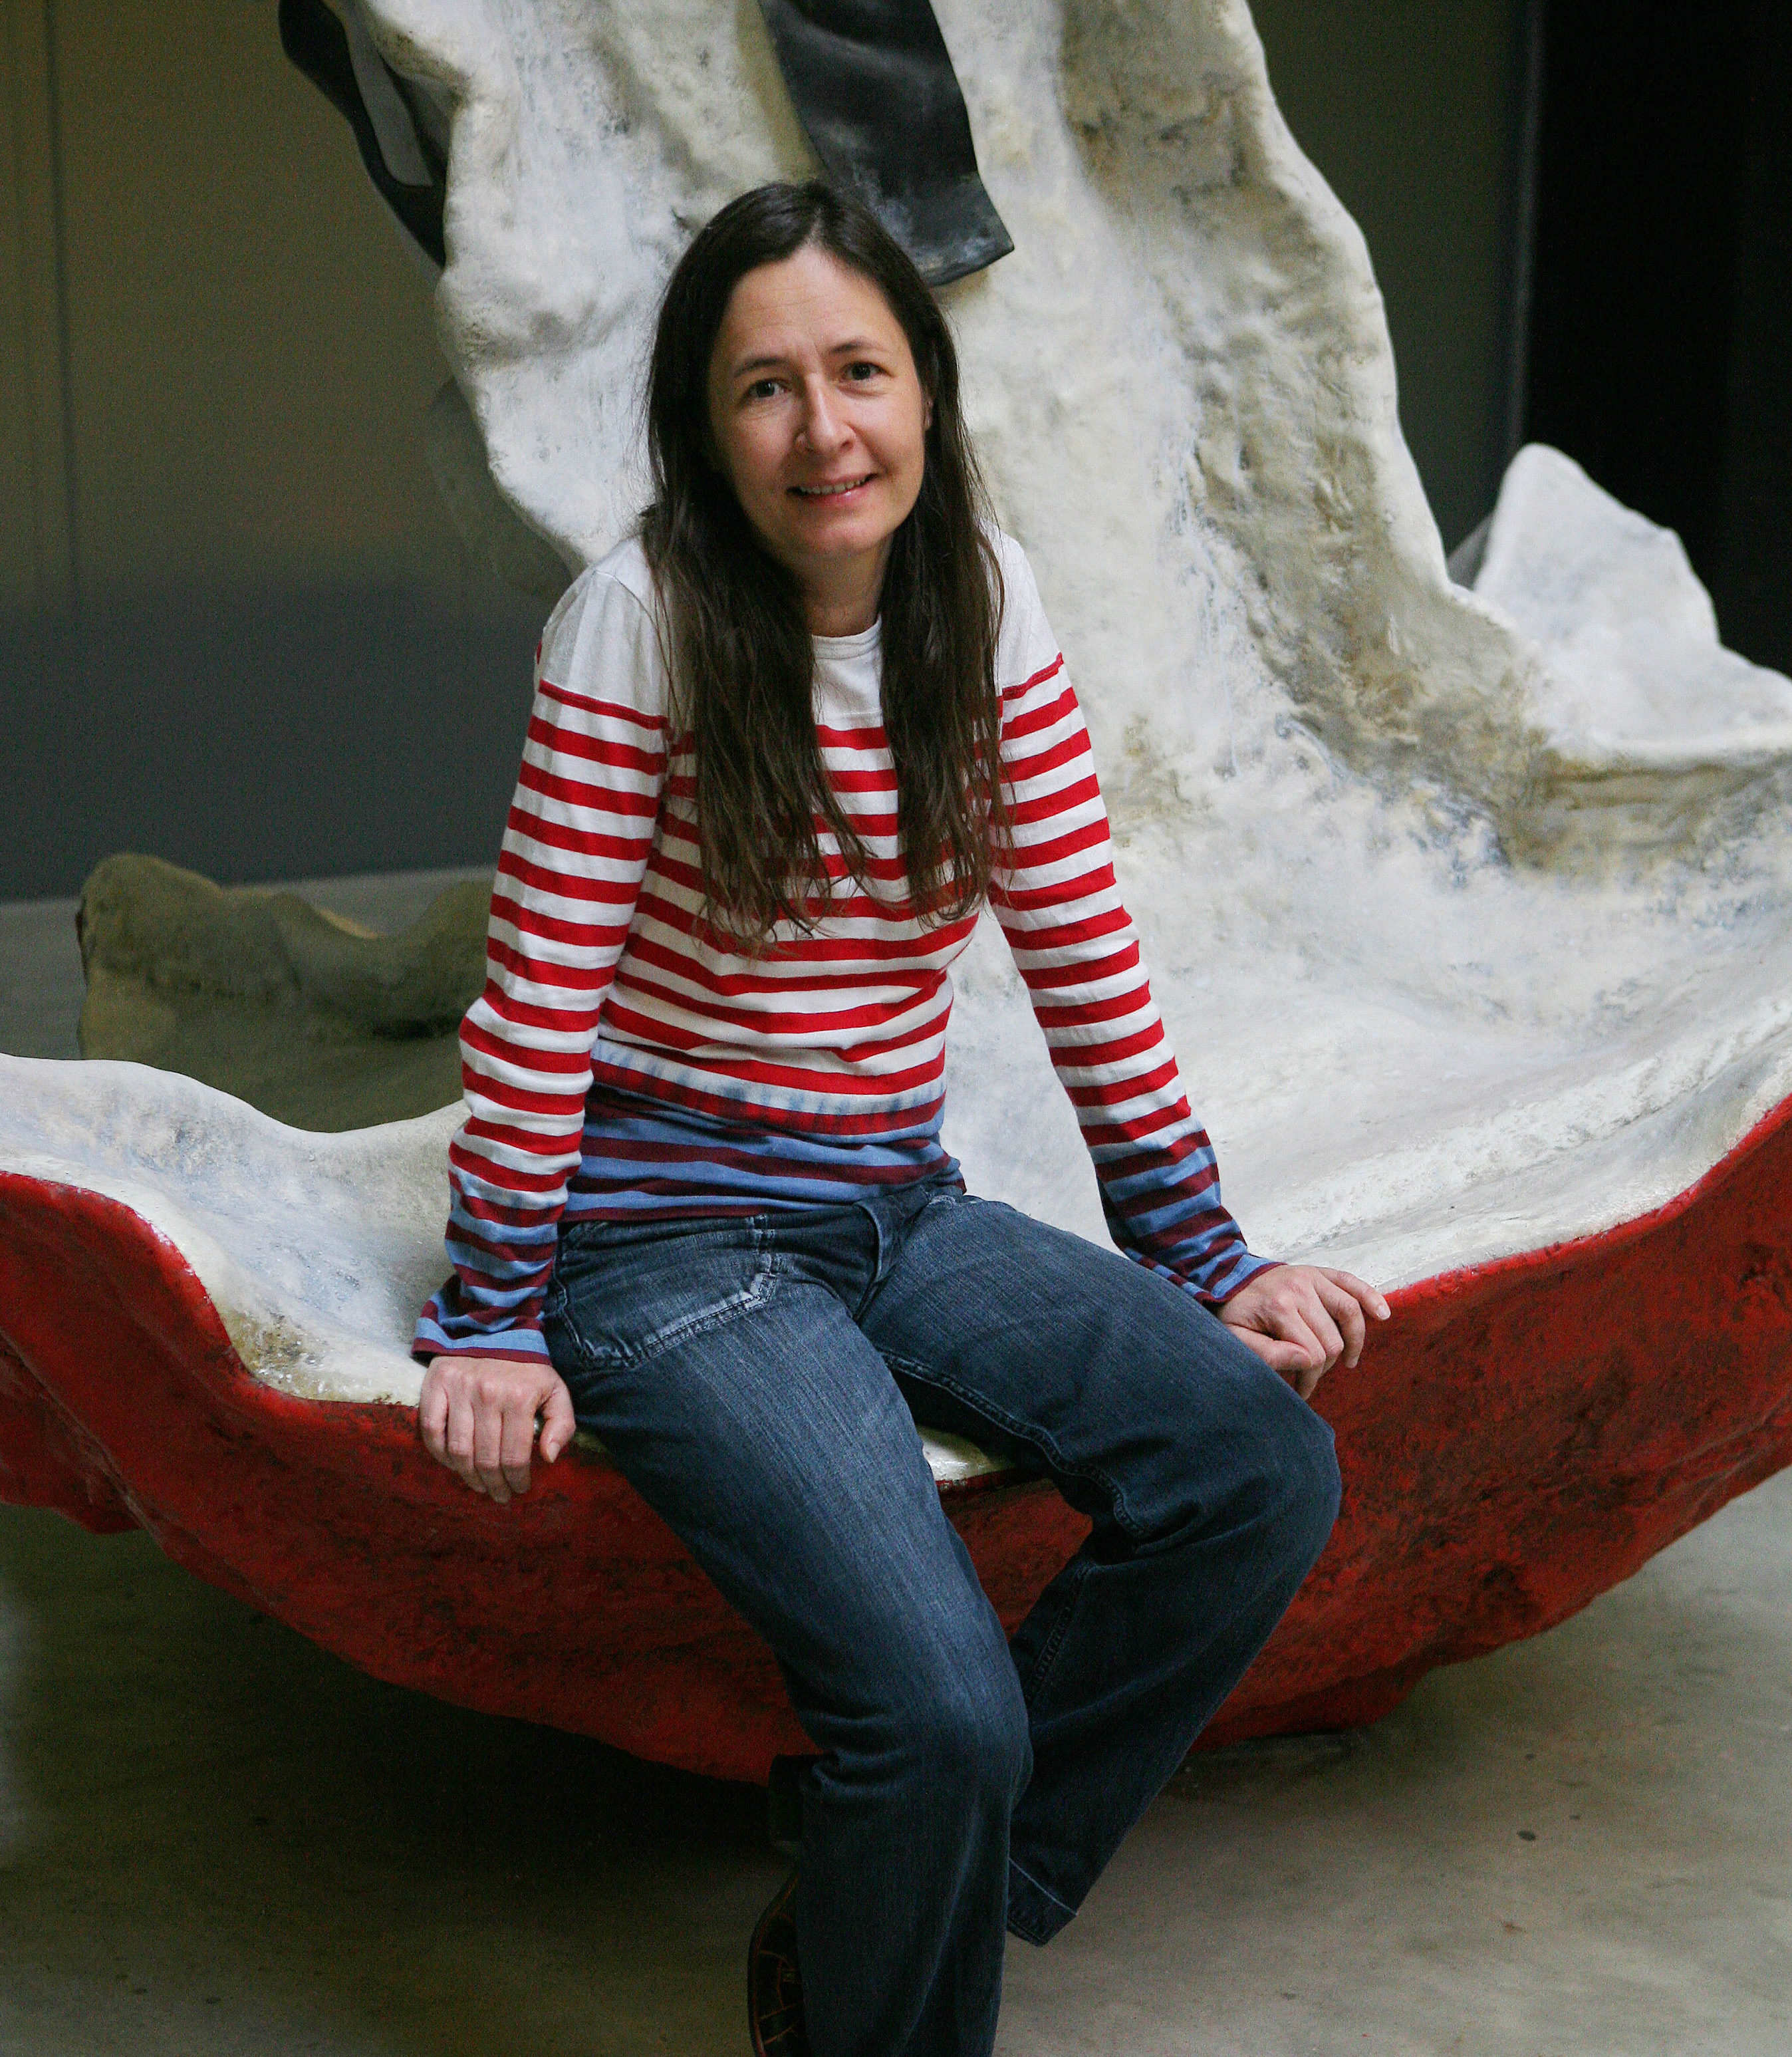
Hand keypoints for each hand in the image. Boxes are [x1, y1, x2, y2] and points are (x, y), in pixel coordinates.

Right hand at [418, 1354, 576, 1504]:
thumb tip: (548, 1458)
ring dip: (468, 1476)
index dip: (517, 1480)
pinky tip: (453, 1464)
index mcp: (520, 1398)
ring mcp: (459, 1390)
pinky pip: (432, 1431)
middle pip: (486, 1459)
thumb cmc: (527, 1367)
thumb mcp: (555, 1389)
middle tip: (499, 1495)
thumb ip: (561, 1423)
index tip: (519, 1489)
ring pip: (459, 1451)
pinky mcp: (436, 1386)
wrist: (494, 1329)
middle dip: (494, 1485)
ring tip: (479, 1486)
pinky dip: (440, 1454)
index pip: (515, 1455)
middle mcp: (488, 1395)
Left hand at [1218, 1265, 1389, 1399]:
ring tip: (1349, 1362)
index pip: (1312, 1355)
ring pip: (1349, 1314)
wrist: (1228, 1278)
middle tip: (1311, 1376)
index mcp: (1279, 1306)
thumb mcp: (1236, 1338)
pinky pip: (1352, 1283)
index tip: (1300, 1390)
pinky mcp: (1320, 1272)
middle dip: (1324, 1366)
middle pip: (1332, 1340)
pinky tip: (1382, 1315)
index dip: (1309, 1378)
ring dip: (1353, 1342)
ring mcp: (1312, 1277)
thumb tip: (1307, 1361)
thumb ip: (1267, 1354)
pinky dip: (1371, 1298)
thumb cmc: (1234, 1313)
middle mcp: (1299, 1288)